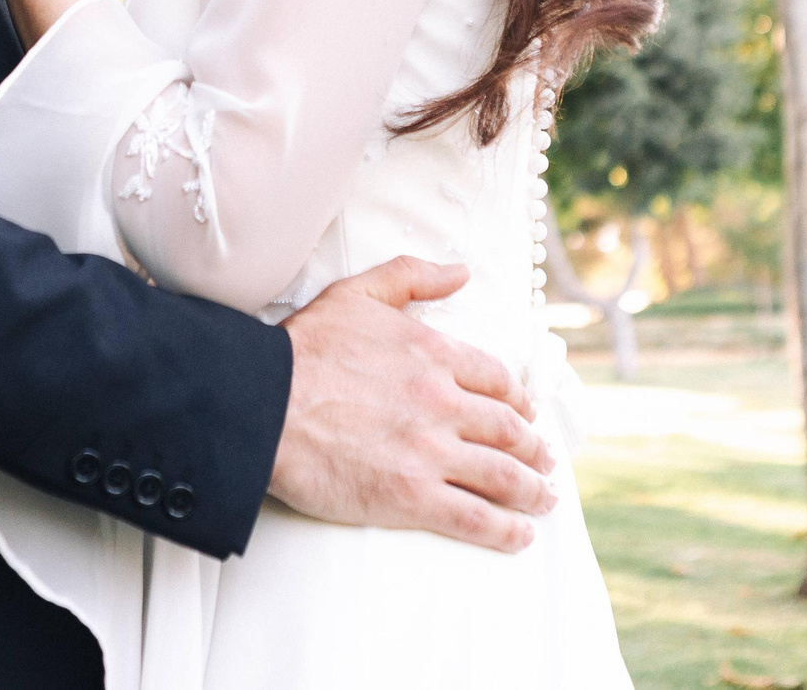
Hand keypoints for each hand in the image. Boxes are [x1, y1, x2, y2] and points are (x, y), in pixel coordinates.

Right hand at [270, 256, 557, 552]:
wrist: (263, 403)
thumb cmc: (301, 350)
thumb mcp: (356, 294)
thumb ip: (411, 276)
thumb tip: (459, 271)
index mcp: (433, 354)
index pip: (496, 381)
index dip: (518, 401)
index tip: (525, 414)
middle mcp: (443, 402)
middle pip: (509, 430)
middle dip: (533, 448)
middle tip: (543, 461)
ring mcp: (431, 452)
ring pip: (503, 474)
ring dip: (531, 490)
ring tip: (542, 498)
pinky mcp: (413, 497)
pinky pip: (476, 517)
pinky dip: (507, 529)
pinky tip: (520, 534)